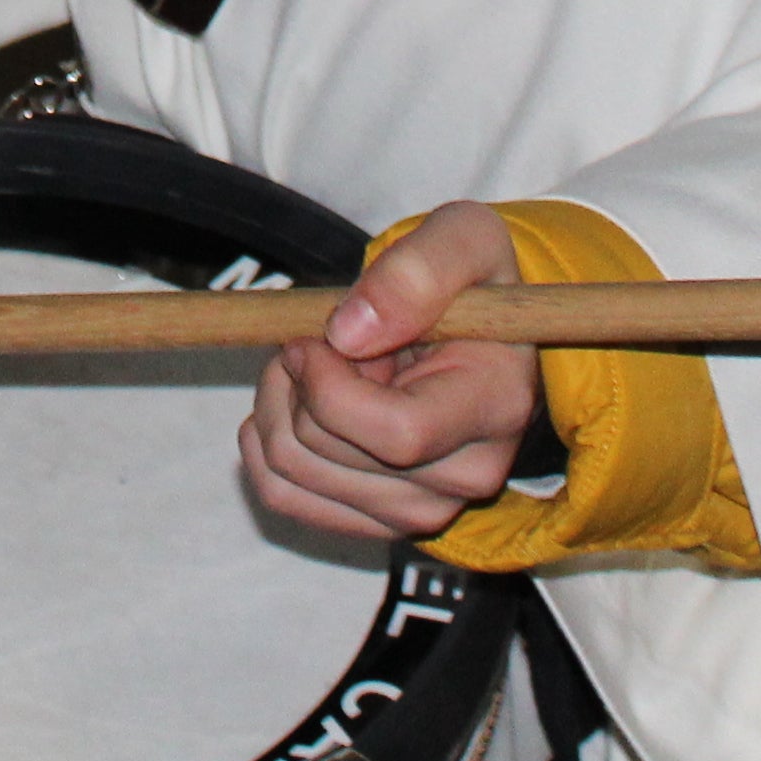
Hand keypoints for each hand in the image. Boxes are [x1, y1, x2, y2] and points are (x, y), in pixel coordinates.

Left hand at [242, 200, 547, 543]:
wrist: (478, 335)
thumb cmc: (470, 282)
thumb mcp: (463, 239)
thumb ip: (417, 272)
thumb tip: (349, 332)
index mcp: (496, 407)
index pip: (396, 434)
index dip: (327, 385)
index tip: (311, 336)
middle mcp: (467, 476)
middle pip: (326, 452)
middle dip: (294, 380)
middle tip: (316, 340)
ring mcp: (423, 510)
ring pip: (291, 474)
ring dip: (275, 406)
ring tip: (314, 366)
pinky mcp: (378, 521)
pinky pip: (282, 494)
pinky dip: (264, 442)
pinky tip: (294, 401)